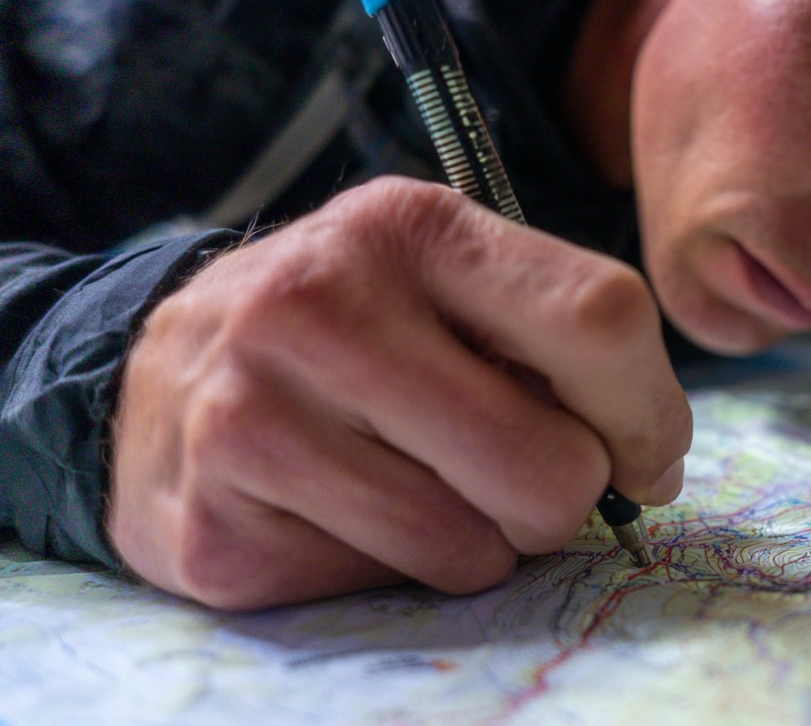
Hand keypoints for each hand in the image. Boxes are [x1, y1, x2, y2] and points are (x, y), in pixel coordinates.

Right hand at [107, 177, 690, 609]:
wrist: (161, 372)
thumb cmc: (352, 327)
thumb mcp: (448, 283)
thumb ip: (554, 342)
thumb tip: (648, 456)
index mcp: (410, 226)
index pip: (599, 319)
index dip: (650, 411)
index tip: (641, 452)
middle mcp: (319, 304)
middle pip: (547, 463)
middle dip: (563, 496)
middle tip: (521, 477)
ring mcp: (252, 413)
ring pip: (472, 546)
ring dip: (478, 538)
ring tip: (418, 481)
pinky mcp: (214, 520)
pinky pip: (389, 582)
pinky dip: (396, 564)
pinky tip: (344, 507)